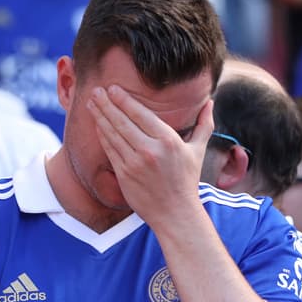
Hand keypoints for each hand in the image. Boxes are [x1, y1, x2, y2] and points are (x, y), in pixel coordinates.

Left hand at [90, 85, 210, 224]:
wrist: (175, 213)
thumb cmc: (187, 181)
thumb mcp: (198, 151)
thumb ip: (204, 124)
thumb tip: (210, 102)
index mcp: (169, 141)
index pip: (141, 114)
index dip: (124, 100)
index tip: (113, 89)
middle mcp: (150, 150)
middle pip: (123, 121)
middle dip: (107, 104)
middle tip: (95, 91)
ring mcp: (135, 163)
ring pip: (113, 134)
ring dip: (100, 117)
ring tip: (91, 103)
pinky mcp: (124, 175)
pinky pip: (110, 150)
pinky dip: (102, 135)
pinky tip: (97, 125)